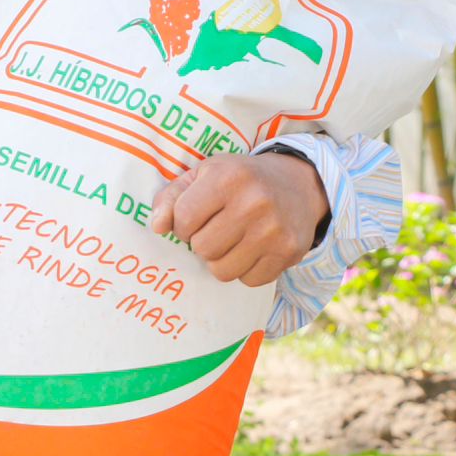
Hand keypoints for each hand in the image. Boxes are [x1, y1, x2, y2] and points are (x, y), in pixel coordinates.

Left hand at [148, 151, 329, 285]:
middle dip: (202, 242)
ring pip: (222, 270)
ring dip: (221, 260)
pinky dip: (245, 269)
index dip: (182, 224)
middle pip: (202, 248)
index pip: (183, 219)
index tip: (194, 218)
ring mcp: (274, 230)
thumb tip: (156, 227)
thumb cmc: (240, 180)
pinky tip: (253, 248)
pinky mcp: (289, 252)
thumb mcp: (204, 174)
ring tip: (232, 240)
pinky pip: (248, 280)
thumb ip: (171, 197)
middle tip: (216, 229)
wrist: (299, 184)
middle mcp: (254, 203)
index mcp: (227, 178)